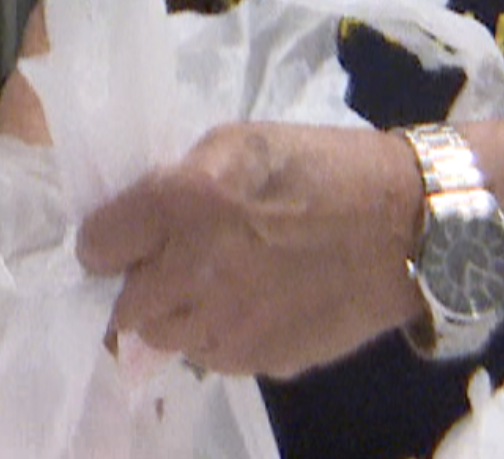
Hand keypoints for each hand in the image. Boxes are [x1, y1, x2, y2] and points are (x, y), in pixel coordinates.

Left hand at [73, 122, 422, 377]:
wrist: (408, 227)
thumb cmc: (322, 170)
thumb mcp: (237, 144)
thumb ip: (178, 182)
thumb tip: (143, 217)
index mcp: (183, 205)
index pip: (96, 244)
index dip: (107, 240)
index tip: (124, 236)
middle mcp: (194, 273)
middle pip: (124, 305)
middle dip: (138, 284)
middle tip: (169, 264)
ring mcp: (228, 326)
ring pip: (165, 339)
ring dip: (176, 314)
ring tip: (213, 285)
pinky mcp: (262, 360)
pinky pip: (214, 358)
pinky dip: (220, 336)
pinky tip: (253, 305)